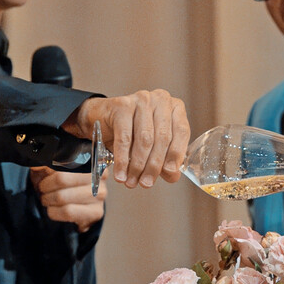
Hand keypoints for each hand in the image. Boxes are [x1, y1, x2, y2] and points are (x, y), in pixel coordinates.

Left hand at [29, 166, 105, 231]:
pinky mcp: (97, 211)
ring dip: (48, 200)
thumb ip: (43, 164)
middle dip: (45, 186)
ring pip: (63, 197)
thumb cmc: (62, 182)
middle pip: (61, 179)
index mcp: (89, 157)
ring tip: (46, 199)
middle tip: (41, 189)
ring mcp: (100, 193)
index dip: (47, 170)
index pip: (62, 160)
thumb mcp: (50, 169)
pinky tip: (52, 209)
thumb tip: (36, 164)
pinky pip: (67, 212)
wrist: (75, 204)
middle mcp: (99, 174)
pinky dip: (53, 212)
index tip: (42, 175)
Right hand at [63, 90, 189, 188]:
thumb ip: (165, 160)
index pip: (181, 132)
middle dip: (154, 165)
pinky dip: (123, 160)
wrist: (102, 117)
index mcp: (175, 107)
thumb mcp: (153, 146)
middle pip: (162, 137)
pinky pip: (124, 138)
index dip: (176, 155)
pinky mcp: (122, 105)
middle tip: (146, 183)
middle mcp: (160, 100)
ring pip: (144, 139)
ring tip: (132, 182)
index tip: (169, 174)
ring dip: (138, 165)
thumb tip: (173, 176)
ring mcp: (141, 100)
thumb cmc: (132, 130)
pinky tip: (121, 174)